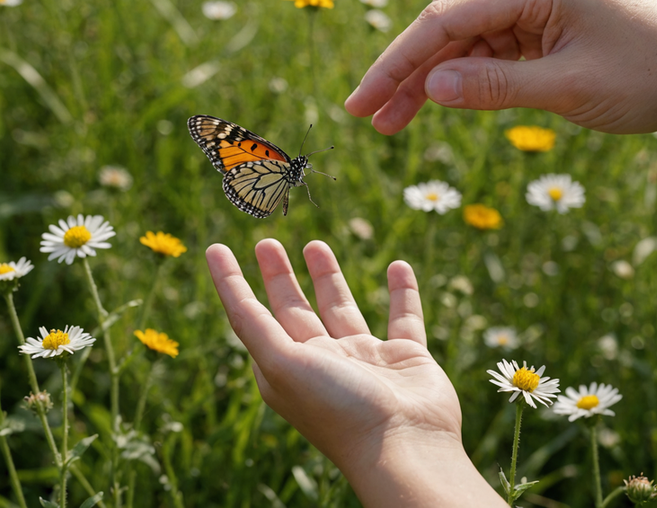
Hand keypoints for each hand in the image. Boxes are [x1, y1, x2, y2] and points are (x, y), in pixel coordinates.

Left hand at [206, 239, 504, 506]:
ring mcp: (364, 359)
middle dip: (279, 277)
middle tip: (266, 244)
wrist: (405, 446)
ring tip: (315, 245)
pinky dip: (402, 293)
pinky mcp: (405, 357)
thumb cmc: (336, 408)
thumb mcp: (282, 365)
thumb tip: (227, 287)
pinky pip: (403, 316)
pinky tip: (399, 267)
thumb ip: (254, 325)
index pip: (251, 316)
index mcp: (286, 368)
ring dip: (327, 277)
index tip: (216, 250)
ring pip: (341, 308)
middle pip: (294, 310)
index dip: (232, 284)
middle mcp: (321, 363)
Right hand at [345, 0, 656, 134]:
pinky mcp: (536, 23)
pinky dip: (459, 77)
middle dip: (403, 71)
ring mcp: (529, 1)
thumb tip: (428, 87)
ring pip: (458, 40)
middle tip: (366, 114)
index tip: (361, 100)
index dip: (396, 63)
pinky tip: (436, 102)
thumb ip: (494, 86)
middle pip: (442, 25)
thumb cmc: (649, 74)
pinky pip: (484, 49)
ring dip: (426, 80)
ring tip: (391, 122)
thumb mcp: (568, 87)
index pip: (443, 19)